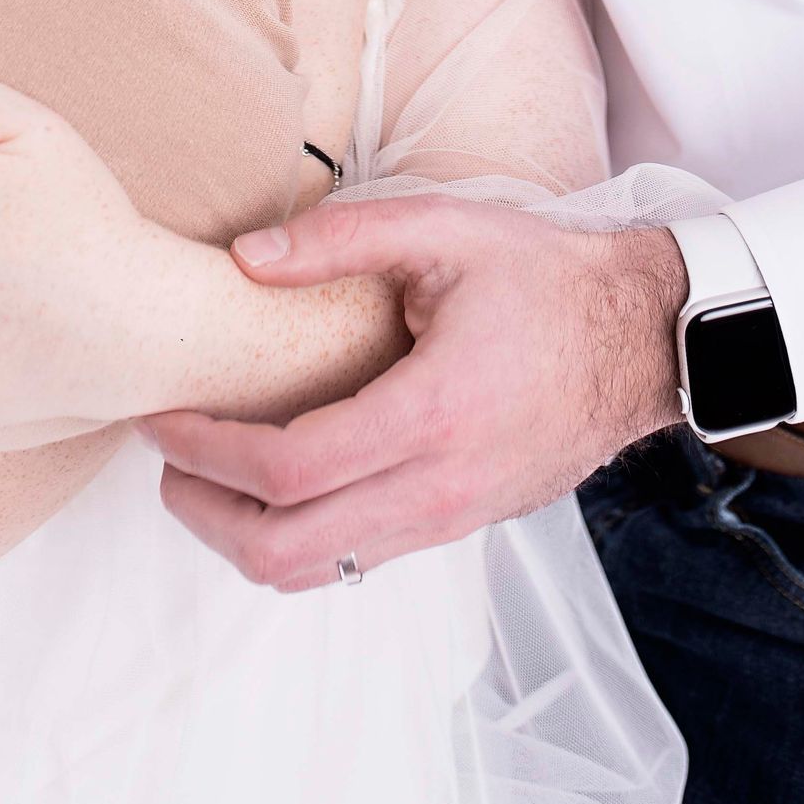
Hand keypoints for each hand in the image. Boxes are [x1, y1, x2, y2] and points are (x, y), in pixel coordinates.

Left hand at [140, 197, 687, 590]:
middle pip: (283, 551)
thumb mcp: (447, 230)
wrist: (641, 340)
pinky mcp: (457, 524)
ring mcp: (448, 519)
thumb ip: (341, 237)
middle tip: (166, 454)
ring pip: (315, 572)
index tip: (162, 414)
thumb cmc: (547, 279)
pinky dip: (295, 536)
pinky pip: (355, 558)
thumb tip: (245, 258)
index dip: (206, 449)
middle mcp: (436, 488)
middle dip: (203, 512)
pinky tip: (275, 482)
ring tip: (204, 472)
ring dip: (242, 535)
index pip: (286, 470)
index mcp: (431, 415)